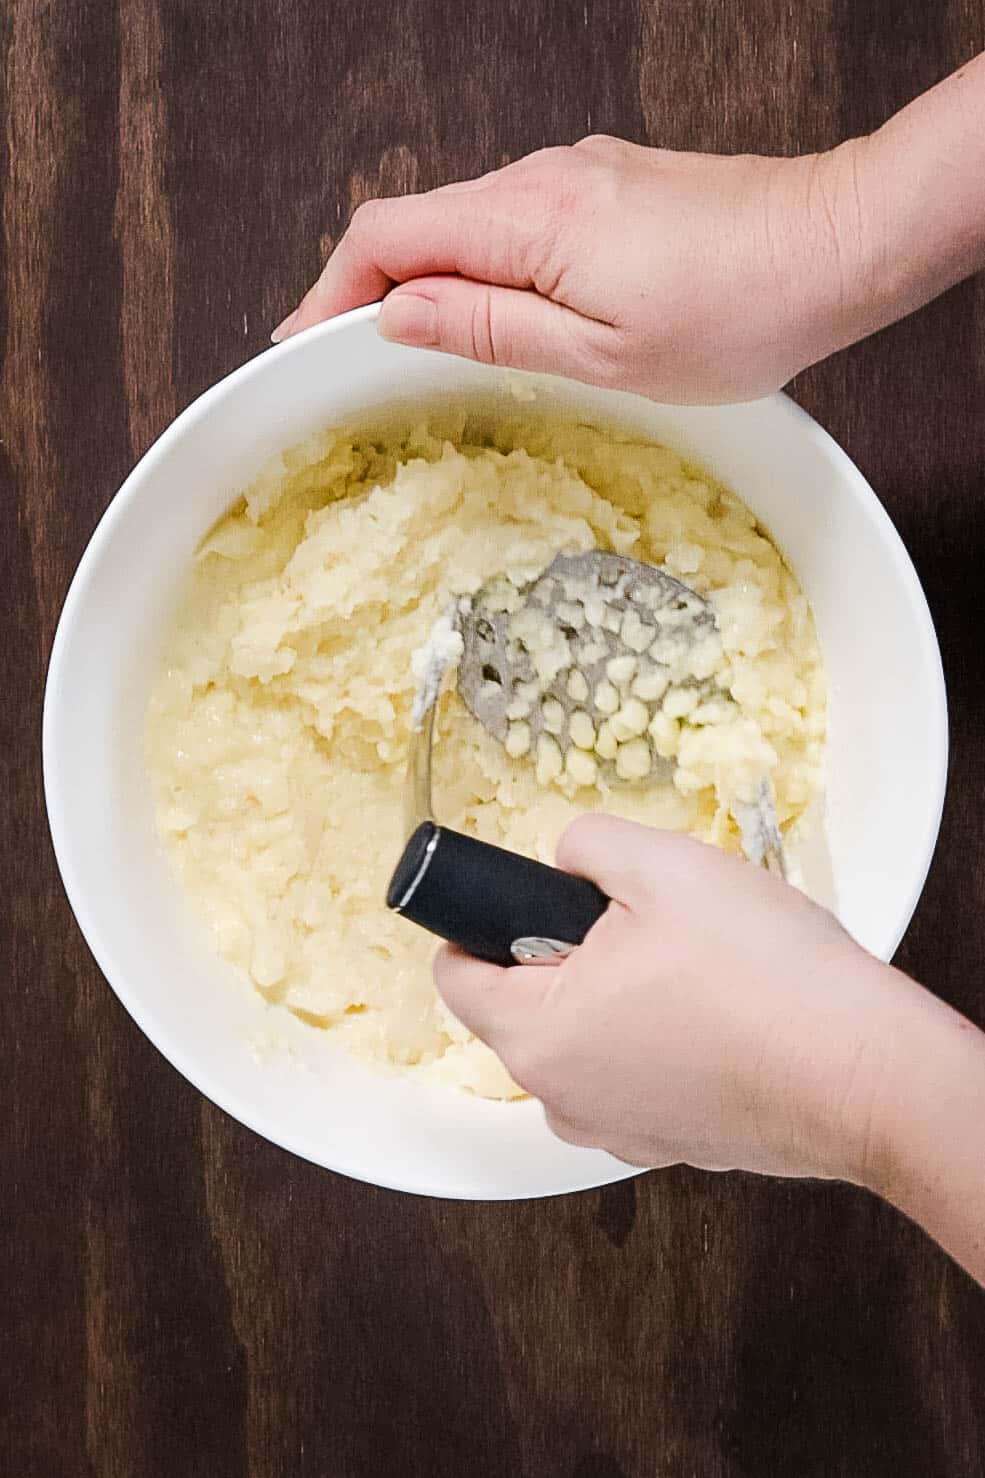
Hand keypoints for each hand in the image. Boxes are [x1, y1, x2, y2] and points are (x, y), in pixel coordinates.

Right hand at [274, 136, 873, 402]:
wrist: (835, 246)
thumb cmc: (739, 311)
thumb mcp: (602, 352)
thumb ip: (491, 328)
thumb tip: (400, 314)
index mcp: (530, 222)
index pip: (389, 239)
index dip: (328, 292)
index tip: (298, 345)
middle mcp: (542, 180)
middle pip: (416, 225)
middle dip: (365, 291)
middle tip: (338, 359)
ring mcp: (574, 176)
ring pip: (464, 225)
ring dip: (425, 281)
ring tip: (405, 351)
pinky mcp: (603, 187)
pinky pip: (512, 224)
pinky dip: (479, 268)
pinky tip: (488, 314)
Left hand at [434, 815, 922, 1181]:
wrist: (863, 1073)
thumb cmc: (762, 977)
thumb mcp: (662, 866)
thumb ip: (587, 843)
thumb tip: (568, 855)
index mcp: (536, 1035)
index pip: (456, 975)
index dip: (483, 923)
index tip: (531, 902)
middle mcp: (561, 1100)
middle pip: (524, 1008)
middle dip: (566, 959)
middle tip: (641, 927)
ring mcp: (616, 1133)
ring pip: (584, 1043)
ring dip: (617, 1001)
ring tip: (690, 969)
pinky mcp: (669, 1144)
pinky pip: (635, 1077)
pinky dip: (660, 1043)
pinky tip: (716, 1014)